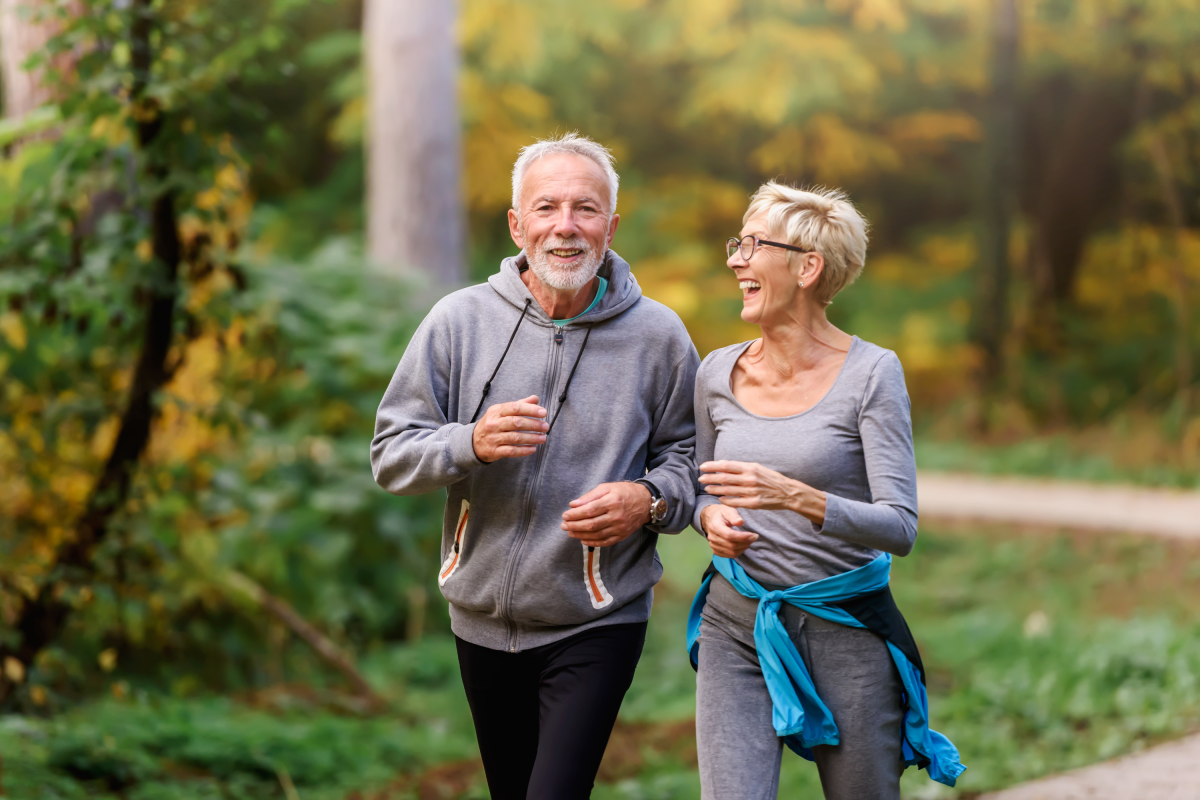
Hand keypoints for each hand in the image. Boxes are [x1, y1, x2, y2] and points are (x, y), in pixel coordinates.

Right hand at [471, 395, 547, 462]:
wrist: (472, 441)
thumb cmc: (492, 424)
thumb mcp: (501, 411)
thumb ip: (519, 404)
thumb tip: (535, 399)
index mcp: (496, 411)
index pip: (515, 408)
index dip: (530, 409)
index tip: (543, 412)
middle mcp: (494, 424)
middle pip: (516, 423)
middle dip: (533, 424)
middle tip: (545, 426)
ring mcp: (493, 438)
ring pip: (515, 438)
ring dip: (531, 438)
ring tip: (543, 438)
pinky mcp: (494, 451)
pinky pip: (511, 451)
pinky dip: (523, 450)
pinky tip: (533, 449)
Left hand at [561, 482, 651, 547]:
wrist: (646, 502)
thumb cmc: (624, 492)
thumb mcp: (607, 487)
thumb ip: (590, 496)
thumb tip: (573, 504)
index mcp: (612, 501)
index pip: (589, 510)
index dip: (575, 514)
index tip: (565, 515)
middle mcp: (617, 516)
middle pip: (591, 524)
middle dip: (575, 526)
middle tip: (564, 525)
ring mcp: (620, 528)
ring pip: (597, 535)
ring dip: (581, 535)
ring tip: (570, 532)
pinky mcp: (622, 535)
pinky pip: (605, 542)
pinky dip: (593, 543)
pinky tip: (583, 540)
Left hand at [699, 460, 825, 523]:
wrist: (787, 492)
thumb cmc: (771, 479)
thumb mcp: (758, 468)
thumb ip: (742, 467)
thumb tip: (724, 466)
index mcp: (750, 467)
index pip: (726, 465)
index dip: (713, 466)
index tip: (703, 467)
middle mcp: (750, 478)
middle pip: (724, 478)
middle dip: (710, 478)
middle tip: (700, 478)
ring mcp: (751, 491)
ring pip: (727, 490)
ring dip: (715, 489)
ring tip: (707, 488)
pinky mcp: (753, 503)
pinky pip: (735, 502)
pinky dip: (725, 500)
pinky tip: (719, 498)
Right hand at [700, 504, 757, 557]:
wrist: (711, 518)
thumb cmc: (721, 513)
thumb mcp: (728, 510)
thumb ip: (734, 516)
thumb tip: (741, 522)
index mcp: (715, 526)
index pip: (729, 535)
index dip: (743, 537)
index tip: (754, 535)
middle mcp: (712, 537)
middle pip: (731, 545)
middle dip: (745, 542)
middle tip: (754, 537)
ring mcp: (713, 545)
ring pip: (731, 552)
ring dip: (743, 548)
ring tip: (749, 541)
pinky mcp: (716, 550)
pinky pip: (729, 555)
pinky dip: (738, 552)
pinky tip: (743, 545)